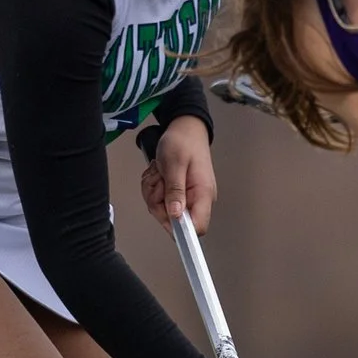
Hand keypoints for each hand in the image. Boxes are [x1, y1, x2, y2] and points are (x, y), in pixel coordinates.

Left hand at [141, 115, 216, 230]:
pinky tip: (159, 175)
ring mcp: (188, 197)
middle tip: (158, 181)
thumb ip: (175, 191)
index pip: (197, 228)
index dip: (179, 228)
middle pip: (174, 221)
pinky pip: (160, 201)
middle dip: (158, 203)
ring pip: (163, 211)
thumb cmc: (183, 142)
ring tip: (159, 174)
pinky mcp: (180, 193)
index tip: (164, 213)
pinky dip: (154, 188)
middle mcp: (198, 199)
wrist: (185, 129)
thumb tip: (175, 215)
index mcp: (203, 194)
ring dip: (154, 193)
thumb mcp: (174, 164)